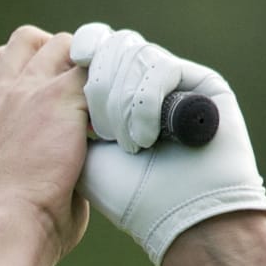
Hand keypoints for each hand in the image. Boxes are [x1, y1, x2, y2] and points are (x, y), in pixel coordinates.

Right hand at [0, 27, 90, 258]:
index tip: (43, 87)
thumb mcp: (8, 174)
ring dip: (86, 67)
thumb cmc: (15, 220)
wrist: (13, 226)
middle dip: (58, 55)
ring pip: (65, 45)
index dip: (23, 63)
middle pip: (29, 40)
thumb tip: (68, 154)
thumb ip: (32, 148)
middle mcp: (4, 92)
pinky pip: (96, 68)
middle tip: (80, 92)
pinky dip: (110, 85)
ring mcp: (32, 91)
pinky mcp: (64, 97)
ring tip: (101, 101)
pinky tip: (117, 115)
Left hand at [70, 24, 265, 265]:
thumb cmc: (126, 195)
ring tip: (129, 142)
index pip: (93, 50)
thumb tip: (61, 66)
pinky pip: (163, 67)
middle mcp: (146, 83)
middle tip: (101, 130)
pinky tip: (147, 137)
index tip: (69, 78)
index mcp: (118, 95)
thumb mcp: (82, 148)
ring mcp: (175, 82)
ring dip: (123, 98)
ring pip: (135, 53)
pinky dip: (147, 99)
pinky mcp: (204, 84)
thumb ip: (67, 103)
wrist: (174, 220)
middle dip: (100, 84)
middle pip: (112, 46)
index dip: (81, 55)